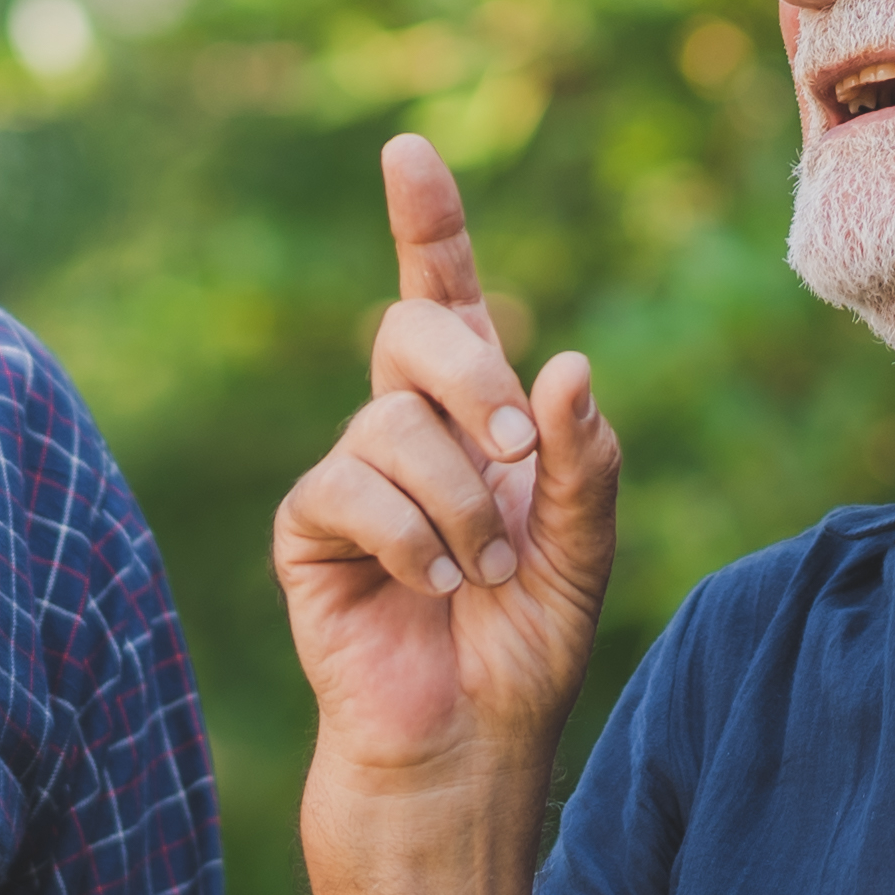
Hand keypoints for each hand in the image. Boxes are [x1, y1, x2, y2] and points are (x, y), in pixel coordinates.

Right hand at [275, 136, 621, 798]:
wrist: (467, 744)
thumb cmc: (526, 646)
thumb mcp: (583, 550)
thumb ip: (584, 461)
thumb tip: (569, 365)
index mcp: (479, 411)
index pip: (450, 293)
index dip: (427, 220)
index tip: (409, 151)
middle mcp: (409, 424)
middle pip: (415, 327)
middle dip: (473, 381)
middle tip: (514, 458)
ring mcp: (353, 472)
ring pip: (388, 421)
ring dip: (456, 503)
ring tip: (476, 576)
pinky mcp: (309, 528)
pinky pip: (348, 489)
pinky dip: (406, 539)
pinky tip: (429, 589)